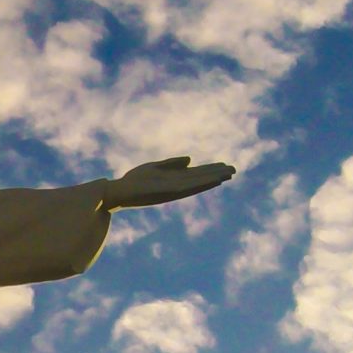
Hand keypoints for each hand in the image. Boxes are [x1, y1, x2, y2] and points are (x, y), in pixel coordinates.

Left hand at [99, 155, 234, 208]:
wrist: (118, 192)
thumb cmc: (134, 181)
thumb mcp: (155, 168)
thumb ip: (172, 164)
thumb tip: (190, 160)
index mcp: (174, 180)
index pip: (196, 174)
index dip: (210, 170)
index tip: (225, 165)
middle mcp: (176, 186)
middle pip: (200, 179)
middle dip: (217, 174)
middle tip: (234, 169)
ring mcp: (173, 190)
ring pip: (198, 183)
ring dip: (213, 178)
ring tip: (228, 173)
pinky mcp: (168, 192)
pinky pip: (188, 186)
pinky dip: (201, 183)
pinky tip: (211, 179)